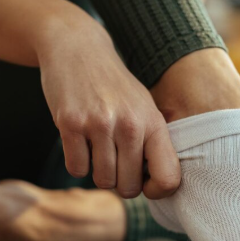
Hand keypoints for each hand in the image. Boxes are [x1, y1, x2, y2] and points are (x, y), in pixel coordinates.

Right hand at [37, 14, 179, 199]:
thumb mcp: (144, 108)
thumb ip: (152, 144)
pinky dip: (76, 162)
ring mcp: (99, 124)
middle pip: (128, 188)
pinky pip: (76, 169)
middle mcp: (130, 125)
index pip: (168, 179)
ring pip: (102, 180)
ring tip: (96, 149)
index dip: (156, 191)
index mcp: (154, 123)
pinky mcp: (71, 123)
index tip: (144, 183)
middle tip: (113, 163)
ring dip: (97, 172)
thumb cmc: (113, 86)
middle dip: (119, 183)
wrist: (78, 49)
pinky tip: (79, 142)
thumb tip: (157, 187)